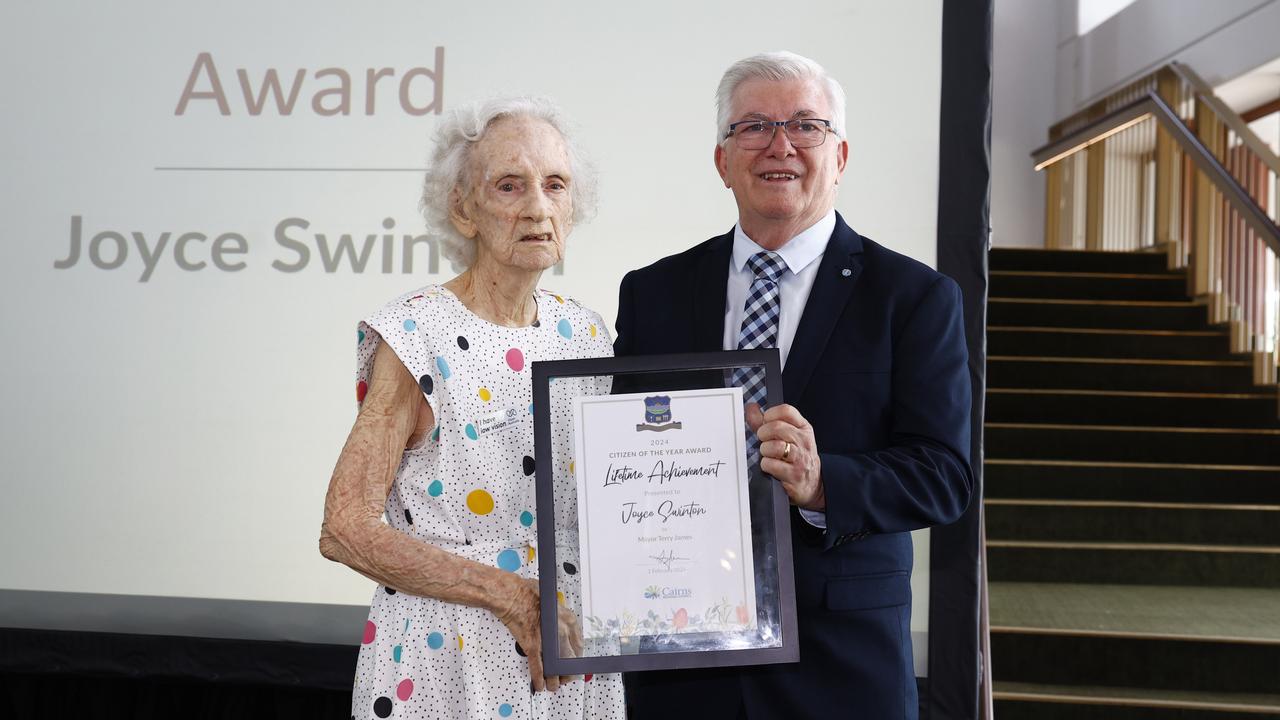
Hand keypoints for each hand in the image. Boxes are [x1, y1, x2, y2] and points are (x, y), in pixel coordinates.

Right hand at [491, 576, 582, 691]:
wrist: (510, 595)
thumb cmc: (527, 593)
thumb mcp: (552, 599)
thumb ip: (558, 613)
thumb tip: (558, 619)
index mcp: (568, 619)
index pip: (579, 645)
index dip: (576, 657)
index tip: (573, 662)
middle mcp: (561, 630)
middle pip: (570, 659)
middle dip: (568, 671)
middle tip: (565, 677)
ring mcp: (547, 640)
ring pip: (556, 667)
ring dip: (555, 680)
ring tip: (554, 686)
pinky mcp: (532, 646)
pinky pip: (537, 668)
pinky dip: (539, 679)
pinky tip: (539, 685)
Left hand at [747, 403, 824, 509]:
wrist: (812, 484)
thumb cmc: (796, 458)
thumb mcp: (787, 437)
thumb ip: (766, 422)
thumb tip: (751, 407)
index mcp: (803, 428)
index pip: (786, 411)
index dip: (770, 414)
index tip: (765, 422)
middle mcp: (804, 441)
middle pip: (777, 427)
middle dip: (763, 434)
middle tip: (763, 440)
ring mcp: (800, 458)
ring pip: (774, 446)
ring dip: (764, 450)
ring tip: (768, 455)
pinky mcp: (794, 474)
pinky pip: (771, 464)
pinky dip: (766, 465)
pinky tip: (770, 467)